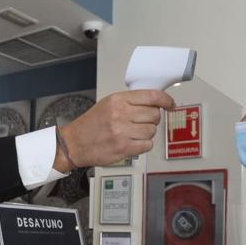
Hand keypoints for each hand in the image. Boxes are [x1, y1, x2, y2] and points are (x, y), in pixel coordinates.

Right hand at [55, 90, 174, 170]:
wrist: (75, 143)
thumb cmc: (91, 124)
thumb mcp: (108, 104)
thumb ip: (130, 102)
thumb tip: (154, 103)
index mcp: (118, 100)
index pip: (152, 97)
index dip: (166, 101)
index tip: (170, 105)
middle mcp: (120, 114)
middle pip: (154, 115)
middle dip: (152, 119)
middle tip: (142, 122)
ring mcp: (122, 131)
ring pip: (152, 131)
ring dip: (147, 133)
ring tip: (133, 133)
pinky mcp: (124, 147)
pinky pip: (147, 145)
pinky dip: (143, 145)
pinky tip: (133, 142)